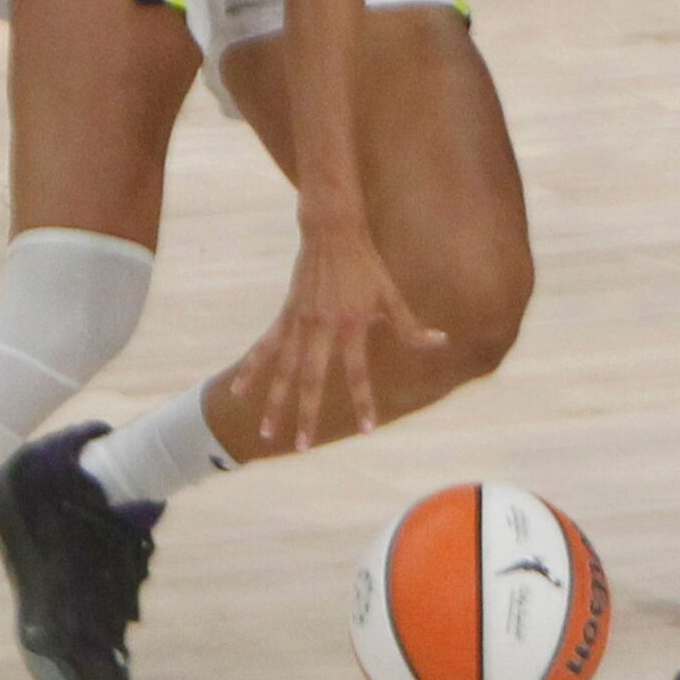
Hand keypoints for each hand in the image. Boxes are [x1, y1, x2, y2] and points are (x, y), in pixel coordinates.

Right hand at [230, 219, 446, 450]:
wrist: (332, 232)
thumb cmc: (367, 264)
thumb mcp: (391, 294)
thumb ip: (410, 325)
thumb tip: (440, 342)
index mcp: (350, 324)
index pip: (357, 372)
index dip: (363, 400)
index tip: (367, 429)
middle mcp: (322, 327)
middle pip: (311, 379)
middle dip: (306, 414)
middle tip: (301, 446)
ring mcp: (300, 322)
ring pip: (284, 370)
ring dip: (275, 402)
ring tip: (267, 432)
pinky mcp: (286, 315)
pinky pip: (265, 347)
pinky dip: (252, 369)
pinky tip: (238, 391)